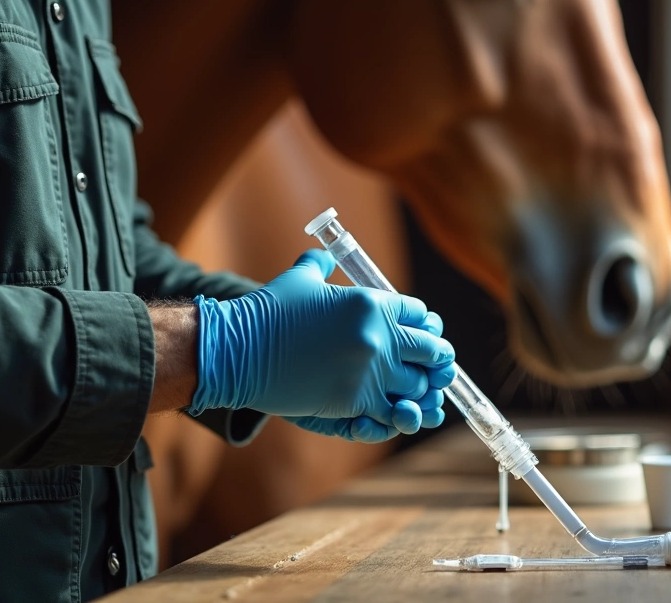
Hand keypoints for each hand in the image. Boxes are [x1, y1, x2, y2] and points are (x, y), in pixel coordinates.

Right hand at [190, 249, 455, 441]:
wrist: (238, 350)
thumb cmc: (267, 312)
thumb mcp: (299, 279)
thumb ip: (320, 266)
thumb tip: (325, 258)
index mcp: (371, 303)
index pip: (420, 314)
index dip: (424, 326)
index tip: (420, 335)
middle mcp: (377, 335)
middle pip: (432, 351)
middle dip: (432, 360)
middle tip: (426, 367)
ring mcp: (369, 370)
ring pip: (419, 386)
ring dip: (418, 390)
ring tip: (411, 391)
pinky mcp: (355, 401)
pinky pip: (393, 412)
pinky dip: (397, 413)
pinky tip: (391, 410)